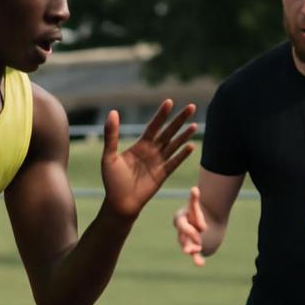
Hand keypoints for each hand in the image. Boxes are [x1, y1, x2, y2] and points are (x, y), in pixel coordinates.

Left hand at [101, 100, 196, 219]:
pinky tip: (191, 146)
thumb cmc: (112, 180)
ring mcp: (158, 163)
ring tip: (195, 125)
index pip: (153, 126)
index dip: (161, 115)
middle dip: (179, 120)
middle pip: (168, 132)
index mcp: (140, 146)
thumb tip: (112, 112)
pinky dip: (182, 155)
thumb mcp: (109, 156)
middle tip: (191, 106)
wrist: (119, 203)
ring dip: (184, 135)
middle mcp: (151, 152)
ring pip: (174, 145)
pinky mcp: (162, 175)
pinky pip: (174, 162)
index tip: (169, 102)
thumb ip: (111, 135)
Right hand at [174, 186, 207, 266]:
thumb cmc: (195, 214)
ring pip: (187, 246)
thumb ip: (194, 200)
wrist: (202, 224)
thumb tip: (195, 188)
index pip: (182, 224)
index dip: (191, 226)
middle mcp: (181, 232)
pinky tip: (201, 264)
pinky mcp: (194, 248)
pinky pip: (194, 255)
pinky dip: (197, 259)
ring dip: (191, 250)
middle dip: (190, 239)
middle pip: (183, 236)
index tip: (204, 227)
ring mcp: (187, 241)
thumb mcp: (195, 206)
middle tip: (198, 242)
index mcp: (180, 221)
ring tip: (194, 253)